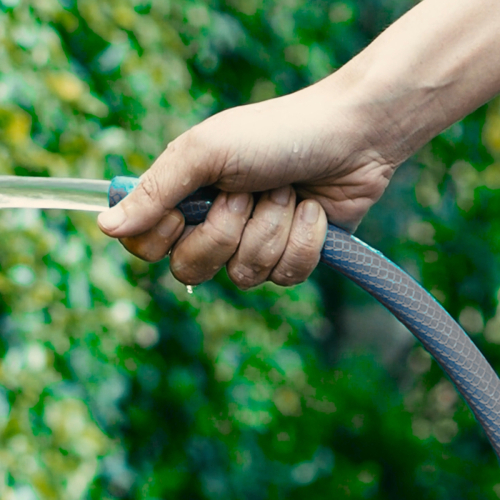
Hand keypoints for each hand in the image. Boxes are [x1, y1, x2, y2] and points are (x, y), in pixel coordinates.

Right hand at [97, 77, 395, 288]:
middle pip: (191, 271)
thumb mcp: (207, 152)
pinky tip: (314, 212)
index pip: (145, 247)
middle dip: (226, 231)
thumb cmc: (275, 134)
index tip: (185, 210)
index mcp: (185, 198)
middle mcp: (213, 226)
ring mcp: (253, 245)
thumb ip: (156, 191)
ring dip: (271, 229)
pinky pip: (284, 277)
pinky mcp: (290, 258)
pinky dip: (303, 241)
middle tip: (248, 192)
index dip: (161, 239)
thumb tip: (105, 227)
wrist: (350, 137)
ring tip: (288, 192)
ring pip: (244, 276)